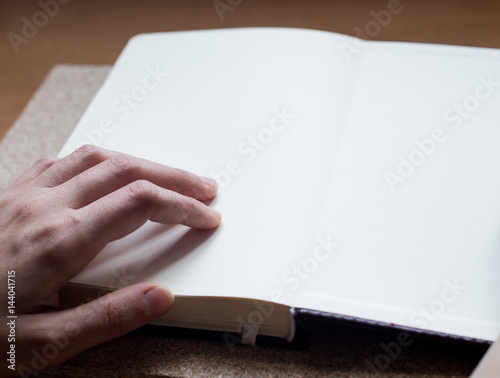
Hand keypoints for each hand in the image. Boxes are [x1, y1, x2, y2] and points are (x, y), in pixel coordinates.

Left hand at [0, 145, 220, 375]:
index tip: (207, 218)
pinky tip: (105, 172)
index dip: (182, 207)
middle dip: (173, 176)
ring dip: (140, 161)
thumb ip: (105, 320)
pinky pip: (62, 160)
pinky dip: (97, 160)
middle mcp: (44, 207)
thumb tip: (161, 297)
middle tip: (204, 188)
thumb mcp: (40, 346)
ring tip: (166, 176)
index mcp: (59, 241)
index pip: (140, 204)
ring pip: (96, 156)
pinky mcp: (10, 195)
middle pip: (126, 169)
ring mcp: (24, 195)